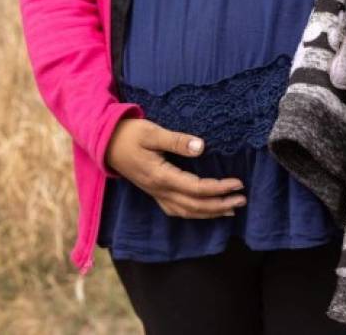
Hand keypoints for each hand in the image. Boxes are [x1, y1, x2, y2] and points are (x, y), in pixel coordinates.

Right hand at [105, 118, 246, 218]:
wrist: (104, 142)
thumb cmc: (129, 133)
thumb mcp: (152, 132)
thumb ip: (177, 141)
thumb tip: (202, 147)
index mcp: (160, 176)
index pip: (196, 188)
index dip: (219, 188)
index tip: (238, 183)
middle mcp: (159, 190)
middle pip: (195, 206)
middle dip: (220, 205)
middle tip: (242, 200)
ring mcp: (155, 193)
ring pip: (186, 212)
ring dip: (210, 212)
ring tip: (230, 210)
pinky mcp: (154, 191)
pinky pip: (176, 209)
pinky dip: (194, 213)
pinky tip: (205, 211)